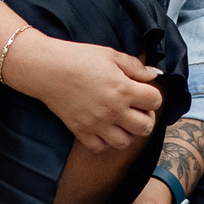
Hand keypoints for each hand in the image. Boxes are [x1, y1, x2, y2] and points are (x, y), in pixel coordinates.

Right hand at [13, 37, 163, 152]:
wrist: (47, 69)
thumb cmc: (79, 57)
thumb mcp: (111, 55)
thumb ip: (136, 67)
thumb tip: (155, 74)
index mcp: (124, 89)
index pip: (155, 102)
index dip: (152, 97)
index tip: (144, 93)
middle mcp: (113, 110)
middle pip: (145, 127)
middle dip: (146, 118)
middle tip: (136, 109)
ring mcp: (97, 124)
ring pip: (125, 142)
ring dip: (127, 133)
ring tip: (121, 121)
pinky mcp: (81, 131)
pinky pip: (100, 147)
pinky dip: (105, 142)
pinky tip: (103, 128)